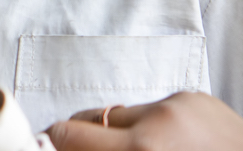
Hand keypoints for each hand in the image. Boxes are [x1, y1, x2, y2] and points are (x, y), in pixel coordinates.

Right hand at [45, 92, 242, 150]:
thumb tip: (63, 145)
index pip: (66, 135)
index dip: (49, 143)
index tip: (45, 147)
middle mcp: (156, 122)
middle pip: (86, 118)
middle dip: (77, 138)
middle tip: (77, 150)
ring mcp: (178, 104)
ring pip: (121, 113)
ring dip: (119, 134)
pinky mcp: (197, 96)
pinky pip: (155, 108)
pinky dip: (153, 127)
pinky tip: (172, 147)